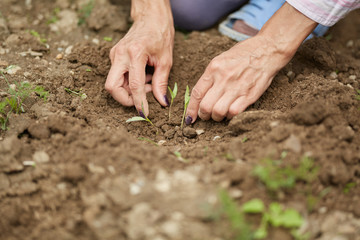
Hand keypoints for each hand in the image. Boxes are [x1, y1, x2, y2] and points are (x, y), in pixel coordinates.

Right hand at [105, 6, 173, 115]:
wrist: (150, 17)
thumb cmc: (160, 35)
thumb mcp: (165, 60)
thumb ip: (161, 82)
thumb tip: (162, 102)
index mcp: (135, 53)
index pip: (133, 85)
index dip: (139, 102)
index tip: (144, 113)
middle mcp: (120, 54)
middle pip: (112, 87)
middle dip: (125, 99)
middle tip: (142, 99)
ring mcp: (114, 55)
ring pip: (114, 83)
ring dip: (129, 90)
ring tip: (148, 82)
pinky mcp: (114, 56)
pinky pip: (117, 76)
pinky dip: (129, 82)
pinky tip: (143, 76)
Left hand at [185, 2, 316, 123]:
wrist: (267, 50)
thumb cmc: (243, 54)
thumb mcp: (221, 60)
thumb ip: (210, 77)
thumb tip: (200, 96)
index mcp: (214, 68)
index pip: (197, 93)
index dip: (191, 109)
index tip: (190, 117)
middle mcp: (223, 78)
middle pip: (205, 106)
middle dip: (203, 115)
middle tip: (206, 115)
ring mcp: (237, 87)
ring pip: (218, 112)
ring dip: (216, 117)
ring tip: (219, 113)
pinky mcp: (249, 95)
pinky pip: (234, 112)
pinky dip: (229, 116)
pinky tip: (231, 112)